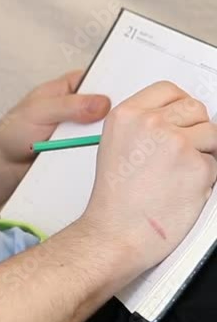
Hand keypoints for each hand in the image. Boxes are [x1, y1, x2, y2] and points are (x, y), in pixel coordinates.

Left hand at [0, 70, 111, 164]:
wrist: (4, 163)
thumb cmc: (13, 130)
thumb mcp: (39, 111)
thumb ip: (68, 106)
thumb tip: (101, 103)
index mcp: (73, 86)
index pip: (105, 79)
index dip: (119, 87)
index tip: (126, 98)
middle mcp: (83, 106)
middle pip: (113, 108)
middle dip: (114, 118)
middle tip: (111, 127)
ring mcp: (86, 129)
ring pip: (109, 132)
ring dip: (105, 140)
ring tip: (95, 145)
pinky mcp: (86, 149)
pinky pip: (101, 152)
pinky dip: (99, 156)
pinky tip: (96, 159)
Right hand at [78, 81, 216, 275]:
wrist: (117, 231)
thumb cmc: (115, 198)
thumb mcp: (116, 146)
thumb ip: (142, 126)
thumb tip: (175, 119)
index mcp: (125, 116)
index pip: (168, 90)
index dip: (177, 108)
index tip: (179, 122)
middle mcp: (149, 123)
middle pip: (194, 107)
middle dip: (194, 128)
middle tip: (179, 152)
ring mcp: (175, 143)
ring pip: (212, 132)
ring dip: (204, 151)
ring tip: (179, 172)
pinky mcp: (198, 165)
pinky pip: (216, 161)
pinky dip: (207, 175)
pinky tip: (183, 187)